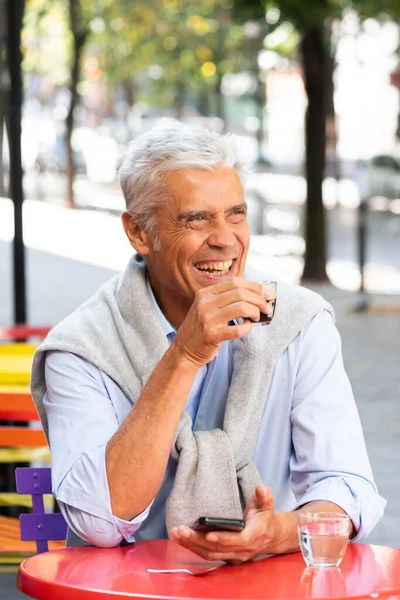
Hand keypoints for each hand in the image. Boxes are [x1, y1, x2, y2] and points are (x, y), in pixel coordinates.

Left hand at [169, 486, 293, 562]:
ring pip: (210, 554)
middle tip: (180, 530)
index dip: (223, 539)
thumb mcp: (267, 504)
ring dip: (191, 545)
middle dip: (197, 540)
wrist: (271, 535)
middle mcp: (242, 551)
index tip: (208, 534)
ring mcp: (233, 556)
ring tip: (175, 534)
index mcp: (252, 537)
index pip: (237, 541)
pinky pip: (208, 555)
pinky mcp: (226, 557)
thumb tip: (261, 488)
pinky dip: (193, 548)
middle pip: (217, 549)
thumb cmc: (265, 517)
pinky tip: (181, 539)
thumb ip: (264, 496)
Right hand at [173, 278, 267, 366]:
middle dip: (259, 299)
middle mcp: (204, 303)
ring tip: (257, 317)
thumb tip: (256, 294)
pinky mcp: (211, 335)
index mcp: (204, 293)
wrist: (184, 350)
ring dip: (255, 312)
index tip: (266, 293)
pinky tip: (247, 328)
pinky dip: (247, 328)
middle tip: (266, 308)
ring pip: (241, 308)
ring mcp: (207, 319)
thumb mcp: (206, 307)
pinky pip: (238, 329)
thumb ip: (225, 299)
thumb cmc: (201, 328)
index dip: (254, 286)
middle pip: (240, 293)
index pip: (234, 282)